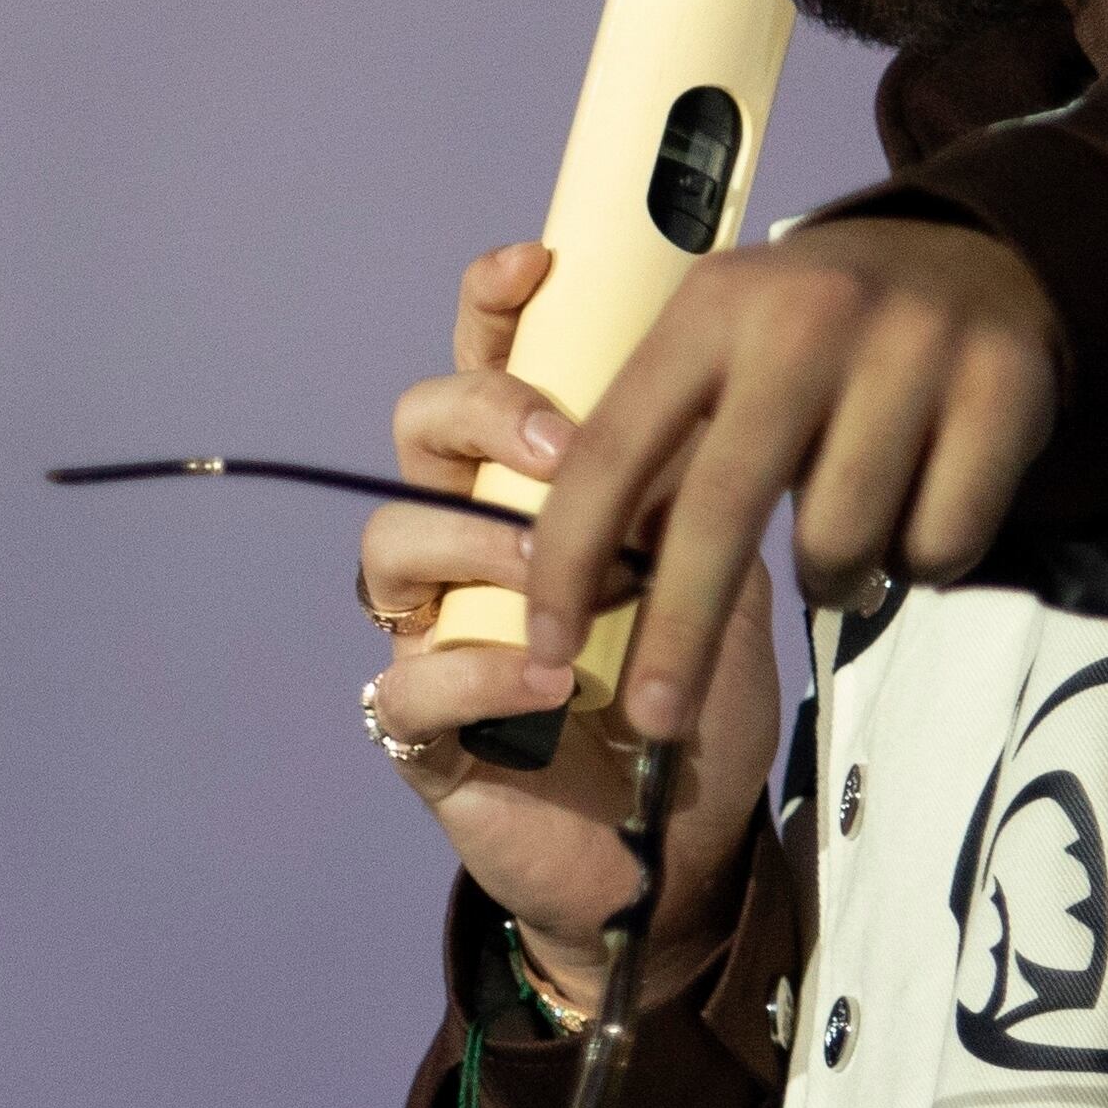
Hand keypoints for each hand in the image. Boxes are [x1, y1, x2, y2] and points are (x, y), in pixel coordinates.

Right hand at [358, 242, 778, 1008]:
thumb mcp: (717, 570)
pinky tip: (553, 684)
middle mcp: (469, 541)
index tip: (536, 262)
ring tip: (565, 579)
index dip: (493, 306)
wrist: (683, 845)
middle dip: (482, 413)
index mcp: (536, 485)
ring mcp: (435, 631)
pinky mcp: (423, 730)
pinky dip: (483, 672)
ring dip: (480, 545)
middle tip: (565, 443)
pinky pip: (409, 679)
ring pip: (390, 544)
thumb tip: (703, 394)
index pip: (490, 368)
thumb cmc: (692, 692)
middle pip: (418, 430)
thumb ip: (694, 488)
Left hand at [521, 216, 1058, 744]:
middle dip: (677, 634)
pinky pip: (940, 544)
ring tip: (841, 541)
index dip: (568, 558)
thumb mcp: (722, 342)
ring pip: (841, 542)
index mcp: (713, 306)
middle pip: (721, 512)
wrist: (980, 260)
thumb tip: (560, 581)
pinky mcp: (1005, 387)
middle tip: (653, 717)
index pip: (613, 447)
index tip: (545, 644)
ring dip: (831, 578)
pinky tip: (921, 510)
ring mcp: (914, 348)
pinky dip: (923, 559)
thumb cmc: (816, 336)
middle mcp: (808, 318)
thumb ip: (653, 435)